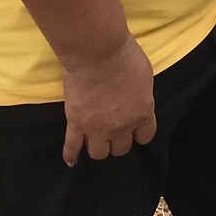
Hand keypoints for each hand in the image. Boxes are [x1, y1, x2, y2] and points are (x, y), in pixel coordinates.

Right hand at [59, 35, 157, 164]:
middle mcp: (121, 126)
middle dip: (119, 141)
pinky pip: (72, 146)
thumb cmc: (126, 58)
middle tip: (114, 132)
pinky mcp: (76, 123)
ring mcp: (97, 128)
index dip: (140, 134)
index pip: (145, 136)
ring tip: (96, 141)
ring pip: (99, 153)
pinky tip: (71, 161)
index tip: (136, 130)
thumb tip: (136, 98)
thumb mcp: (145, 76)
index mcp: (141, 114)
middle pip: (121, 148)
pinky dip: (71, 155)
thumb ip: (141, 94)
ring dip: (99, 148)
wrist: (97, 54)